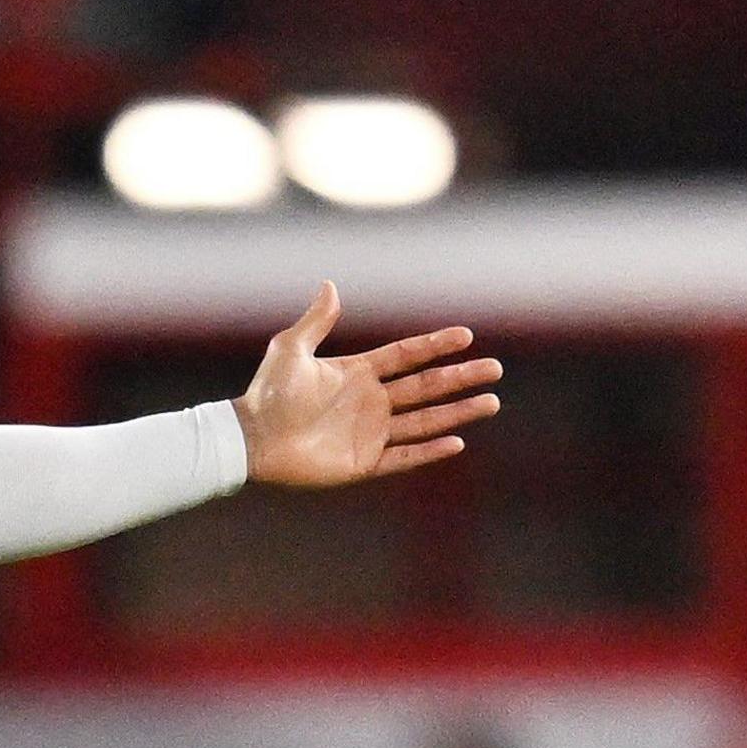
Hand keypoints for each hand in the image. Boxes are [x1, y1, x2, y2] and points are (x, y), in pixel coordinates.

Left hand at [231, 283, 498, 488]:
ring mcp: (370, 432)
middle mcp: (370, 402)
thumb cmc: (266, 394)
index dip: (436, 346)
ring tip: (491, 402)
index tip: (466, 336)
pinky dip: (429, 450)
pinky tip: (457, 442)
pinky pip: (403, 456)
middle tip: (494, 369)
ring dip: (457, 412)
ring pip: (424, 420)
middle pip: (426, 387)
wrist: (251, 439)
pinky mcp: (363, 463)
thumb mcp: (290, 349)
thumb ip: (316, 321)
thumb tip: (330, 285)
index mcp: (358, 373)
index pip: (407, 356)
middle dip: (460, 378)